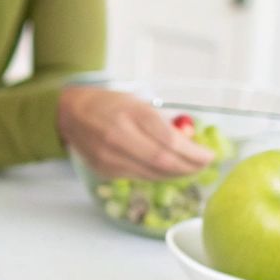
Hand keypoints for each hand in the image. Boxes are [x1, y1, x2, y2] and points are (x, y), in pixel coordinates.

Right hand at [57, 85, 215, 180]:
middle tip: (203, 166)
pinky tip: (165, 170)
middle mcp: (120, 136)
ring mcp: (110, 156)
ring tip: (189, 169)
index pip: (170, 142)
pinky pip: (138, 177)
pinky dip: (156, 175)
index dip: (194, 153)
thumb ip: (161, 123)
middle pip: (164, 162)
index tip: (209, 156)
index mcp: (132, 114)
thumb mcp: (137, 103)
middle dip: (189, 167)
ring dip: (176, 174)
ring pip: (153, 174)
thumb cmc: (109, 104)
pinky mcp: (105, 170)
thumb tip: (190, 143)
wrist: (70, 113)